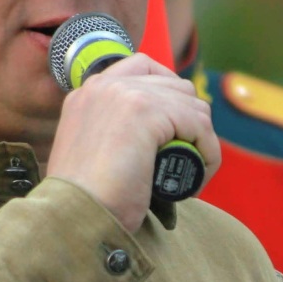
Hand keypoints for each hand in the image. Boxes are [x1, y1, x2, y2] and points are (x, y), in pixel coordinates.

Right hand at [47, 55, 220, 231]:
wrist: (73, 215)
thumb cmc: (86, 201)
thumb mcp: (92, 154)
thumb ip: (109, 134)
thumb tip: (149, 140)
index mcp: (88, 93)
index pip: (143, 67)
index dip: (170, 92)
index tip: (178, 126)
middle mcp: (104, 85)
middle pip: (175, 85)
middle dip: (191, 121)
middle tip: (189, 157)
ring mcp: (124, 93)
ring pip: (192, 105)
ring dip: (203, 139)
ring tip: (194, 173)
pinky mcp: (145, 110)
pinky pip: (199, 125)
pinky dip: (209, 152)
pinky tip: (200, 176)